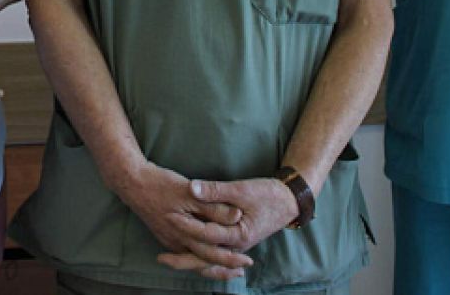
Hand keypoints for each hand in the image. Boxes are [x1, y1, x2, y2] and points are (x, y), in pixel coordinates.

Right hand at [113, 162, 250, 279]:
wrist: (132, 183)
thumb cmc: (160, 185)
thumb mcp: (189, 192)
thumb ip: (213, 206)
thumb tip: (237, 216)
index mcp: (185, 233)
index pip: (212, 253)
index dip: (231, 258)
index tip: (247, 261)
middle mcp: (176, 242)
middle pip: (204, 262)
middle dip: (223, 268)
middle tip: (241, 271)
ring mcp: (169, 240)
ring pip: (193, 259)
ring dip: (210, 264)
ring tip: (227, 267)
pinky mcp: (164, 235)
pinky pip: (184, 252)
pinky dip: (197, 256)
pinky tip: (204, 254)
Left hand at [156, 177, 297, 279]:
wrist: (288, 201)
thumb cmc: (268, 194)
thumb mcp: (242, 189)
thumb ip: (216, 190)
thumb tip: (192, 188)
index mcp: (240, 235)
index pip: (208, 234)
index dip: (187, 226)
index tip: (168, 218)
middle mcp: (237, 246)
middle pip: (206, 257)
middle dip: (183, 258)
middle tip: (161, 258)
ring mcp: (237, 247)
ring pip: (210, 260)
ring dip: (190, 261)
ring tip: (169, 260)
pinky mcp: (235, 243)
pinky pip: (216, 256)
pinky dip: (202, 259)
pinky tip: (189, 258)